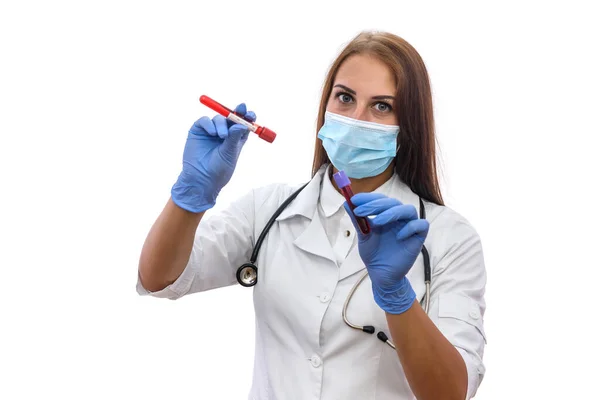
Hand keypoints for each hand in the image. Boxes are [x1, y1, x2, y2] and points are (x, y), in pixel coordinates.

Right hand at [171, 103, 255, 212]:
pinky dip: (209, 124)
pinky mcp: (198, 131)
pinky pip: (205, 121)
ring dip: (222, 124)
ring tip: (222, 136)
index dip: (248, 117)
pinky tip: (212, 133)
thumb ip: (234, 138)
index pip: (244, 124)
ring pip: (219, 118)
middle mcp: (224, 133)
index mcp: (236, 139)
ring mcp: (211, 131)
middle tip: (241, 108)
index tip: (250, 114)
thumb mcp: (230, 153)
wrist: (201, 179)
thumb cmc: (219, 169)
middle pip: (232, 117)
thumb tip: (242, 124)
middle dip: (237, 112)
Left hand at [343, 192, 429, 313]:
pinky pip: (421, 225)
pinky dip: (410, 227)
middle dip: (375, 205)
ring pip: (408, 209)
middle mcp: (399, 217)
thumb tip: (346, 203)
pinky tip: (398, 236)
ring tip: (376, 222)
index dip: (368, 197)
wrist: (381, 274)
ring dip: (391, 213)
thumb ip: (357, 220)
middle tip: (361, 211)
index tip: (354, 200)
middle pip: (393, 202)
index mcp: (385, 214)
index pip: (380, 199)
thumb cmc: (373, 254)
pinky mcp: (419, 237)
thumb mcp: (363, 236)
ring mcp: (409, 226)